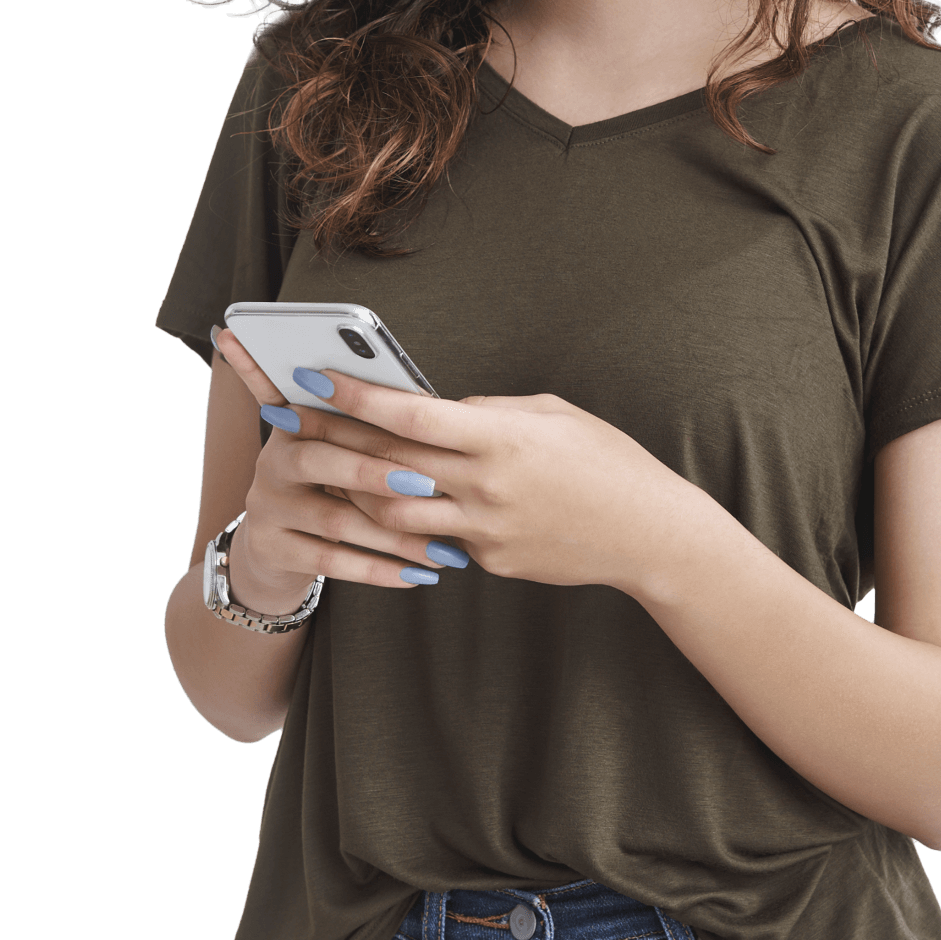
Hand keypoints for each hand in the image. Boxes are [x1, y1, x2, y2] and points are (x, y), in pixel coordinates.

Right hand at [212, 326, 463, 593]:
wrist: (280, 545)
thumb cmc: (333, 485)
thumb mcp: (345, 451)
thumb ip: (374, 430)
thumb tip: (432, 407)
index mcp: (295, 421)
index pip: (325, 409)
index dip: (366, 413)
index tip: (416, 423)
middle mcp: (273, 460)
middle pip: (317, 459)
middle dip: (375, 473)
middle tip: (429, 486)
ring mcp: (266, 506)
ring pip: (333, 520)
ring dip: (393, 536)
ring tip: (441, 549)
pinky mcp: (270, 548)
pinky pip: (329, 560)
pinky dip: (376, 569)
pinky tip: (414, 576)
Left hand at [216, 331, 703, 593]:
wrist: (649, 535)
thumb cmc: (607, 462)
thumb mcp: (553, 415)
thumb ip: (492, 411)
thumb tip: (444, 409)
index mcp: (500, 437)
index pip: (410, 415)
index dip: (356, 397)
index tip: (315, 378)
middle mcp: (486, 485)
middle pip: (389, 463)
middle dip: (333, 438)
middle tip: (291, 420)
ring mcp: (485, 529)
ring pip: (394, 513)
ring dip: (354, 490)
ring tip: (323, 469)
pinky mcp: (491, 561)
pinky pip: (436, 540)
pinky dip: (408, 523)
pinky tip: (386, 509)